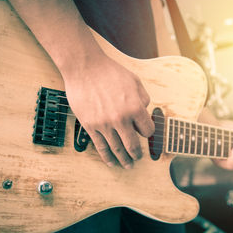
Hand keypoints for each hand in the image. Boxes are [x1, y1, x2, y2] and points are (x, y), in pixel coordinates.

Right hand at [64, 54, 154, 168]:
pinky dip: (107, 157)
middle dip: (137, 154)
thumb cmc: (109, 72)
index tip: (144, 133)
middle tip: (138, 158)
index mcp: (135, 107)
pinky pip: (101, 146)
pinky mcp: (91, 126)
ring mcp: (105, 124)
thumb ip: (143, 98)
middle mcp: (121, 118)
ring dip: (124, 160)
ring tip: (127, 165)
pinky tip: (111, 162)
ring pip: (117, 149)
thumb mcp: (134, 81)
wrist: (84, 68)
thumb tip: (145, 112)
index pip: (148, 130)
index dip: (147, 133)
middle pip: (133, 145)